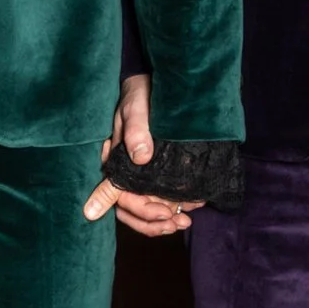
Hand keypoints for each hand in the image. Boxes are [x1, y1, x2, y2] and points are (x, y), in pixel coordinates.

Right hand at [82, 75, 200, 235]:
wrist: (154, 85)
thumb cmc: (138, 96)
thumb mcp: (135, 109)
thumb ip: (135, 131)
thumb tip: (141, 158)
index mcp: (115, 161)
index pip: (120, 195)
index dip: (139, 210)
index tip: (161, 214)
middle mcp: (127, 172)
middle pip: (132, 209)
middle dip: (153, 221)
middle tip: (175, 222)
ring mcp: (142, 174)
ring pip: (148, 207)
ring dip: (165, 219)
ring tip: (185, 221)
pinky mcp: (159, 171)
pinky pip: (163, 196)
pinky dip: (176, 206)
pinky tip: (193, 205)